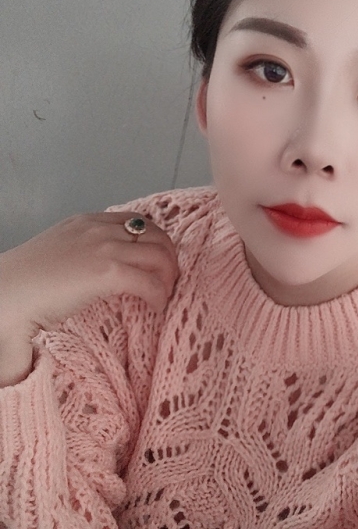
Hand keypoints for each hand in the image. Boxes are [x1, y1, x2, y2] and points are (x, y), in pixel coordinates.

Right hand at [0, 211, 179, 344]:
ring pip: (160, 256)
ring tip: (164, 296)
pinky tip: (156, 307)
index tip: (157, 263)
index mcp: (86, 222)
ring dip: (169, 277)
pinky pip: (151, 282)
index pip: (137, 221)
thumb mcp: (58, 253)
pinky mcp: (107, 271)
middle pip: (156, 234)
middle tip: (168, 281)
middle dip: (169, 258)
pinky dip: (160, 296)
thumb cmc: (25, 283)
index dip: (155, 242)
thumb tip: (96, 274)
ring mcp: (104, 247)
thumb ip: (82, 253)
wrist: (7, 293)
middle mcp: (99, 228)